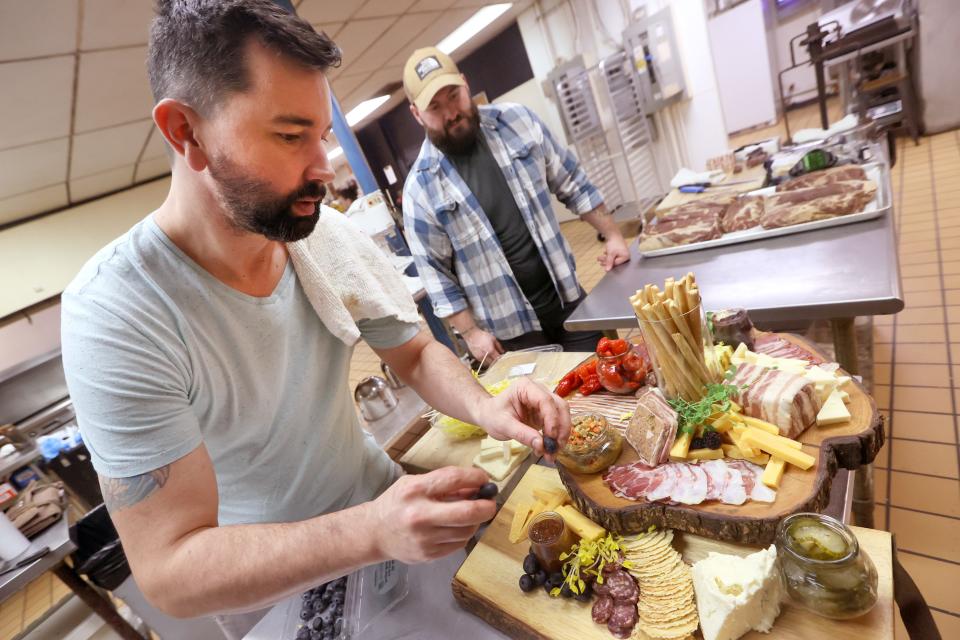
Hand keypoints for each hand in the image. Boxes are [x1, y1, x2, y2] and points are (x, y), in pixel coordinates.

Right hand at [369, 467, 496, 563]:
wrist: (374, 533)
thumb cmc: (397, 503)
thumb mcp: (415, 484)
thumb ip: (443, 483)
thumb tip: (476, 486)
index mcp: (416, 491)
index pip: (454, 479)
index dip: (476, 478)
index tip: (484, 479)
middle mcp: (420, 515)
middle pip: (467, 512)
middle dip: (487, 507)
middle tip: (490, 503)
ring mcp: (425, 539)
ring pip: (467, 530)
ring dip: (475, 522)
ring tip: (470, 514)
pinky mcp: (429, 555)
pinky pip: (458, 544)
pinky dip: (463, 534)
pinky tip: (456, 528)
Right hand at [463, 327, 503, 362]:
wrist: (472, 335)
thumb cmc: (482, 335)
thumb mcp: (493, 338)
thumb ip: (499, 346)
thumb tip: (502, 351)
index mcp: (491, 351)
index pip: (498, 359)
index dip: (502, 359)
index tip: (504, 358)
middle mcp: (486, 356)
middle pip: (493, 363)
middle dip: (497, 362)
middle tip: (500, 360)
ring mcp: (480, 357)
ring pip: (488, 364)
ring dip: (492, 363)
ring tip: (494, 360)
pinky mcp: (476, 358)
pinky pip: (483, 362)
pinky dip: (486, 362)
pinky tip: (488, 359)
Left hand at [476, 377, 570, 457]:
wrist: (489, 415)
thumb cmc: (492, 415)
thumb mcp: (503, 426)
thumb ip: (522, 434)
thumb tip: (541, 445)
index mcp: (526, 387)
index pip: (546, 400)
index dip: (552, 419)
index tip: (551, 438)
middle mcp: (538, 391)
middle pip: (559, 406)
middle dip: (561, 429)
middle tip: (555, 449)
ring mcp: (544, 402)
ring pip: (562, 415)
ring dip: (561, 435)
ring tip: (552, 453)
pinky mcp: (545, 413)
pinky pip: (557, 424)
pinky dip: (556, 437)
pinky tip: (549, 450)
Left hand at [598, 233, 629, 270]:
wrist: (613, 233)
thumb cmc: (614, 243)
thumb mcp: (611, 254)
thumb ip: (609, 262)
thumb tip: (607, 270)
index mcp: (626, 257)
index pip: (616, 263)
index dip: (608, 264)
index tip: (601, 263)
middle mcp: (626, 256)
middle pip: (614, 261)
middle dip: (605, 260)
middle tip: (598, 259)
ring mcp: (623, 253)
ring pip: (613, 258)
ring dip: (605, 258)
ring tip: (599, 257)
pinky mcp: (619, 251)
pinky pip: (613, 255)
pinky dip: (608, 254)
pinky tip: (604, 252)